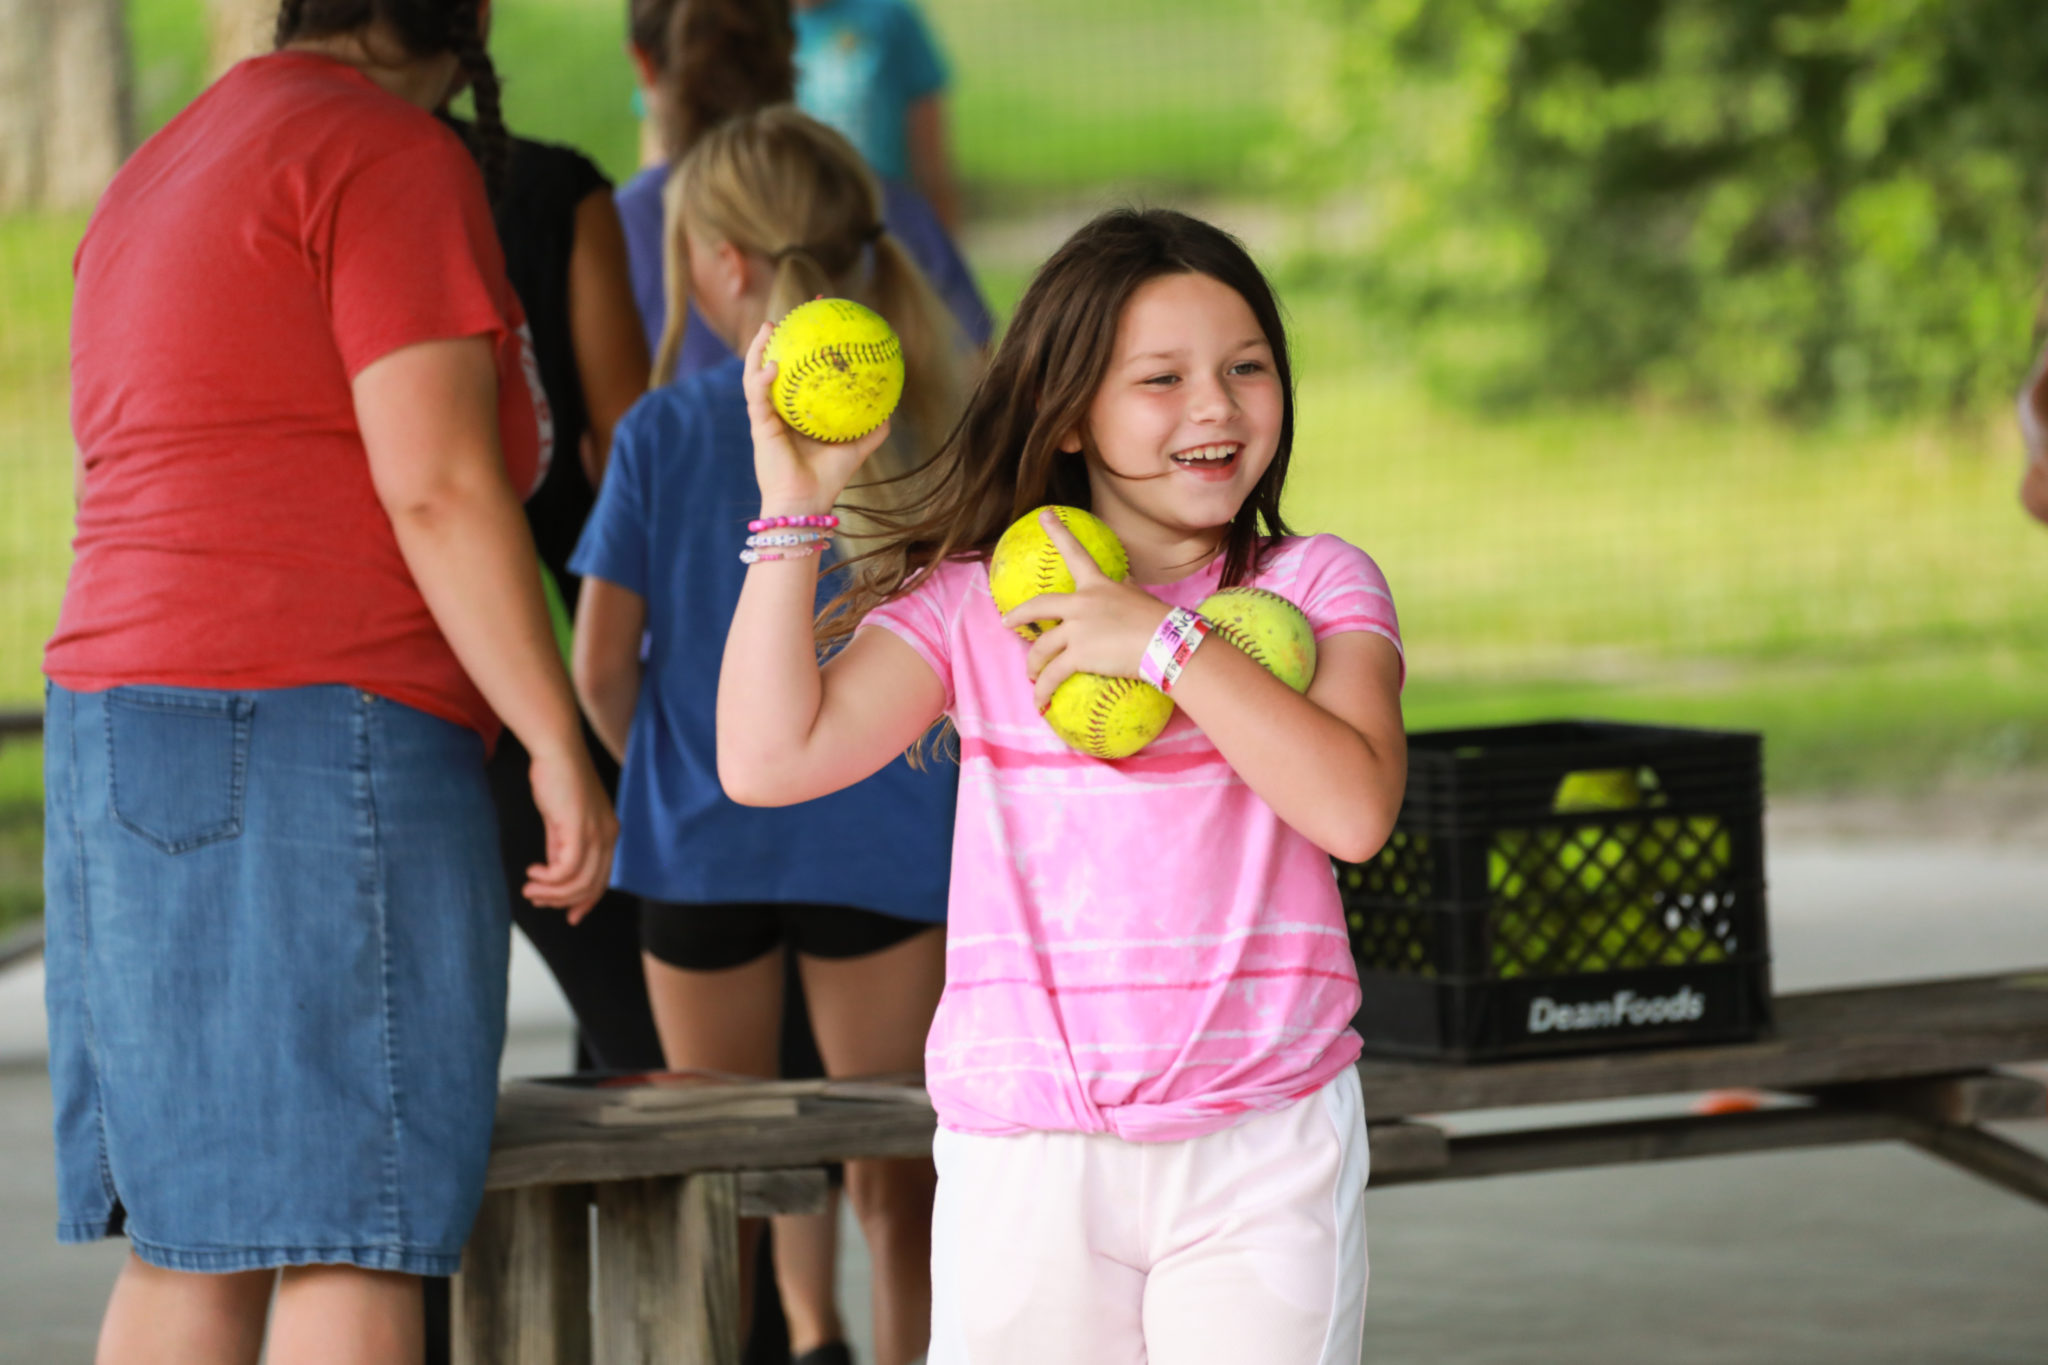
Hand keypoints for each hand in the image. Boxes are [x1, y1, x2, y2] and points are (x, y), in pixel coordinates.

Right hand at [524, 740, 618, 922]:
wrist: (556, 751)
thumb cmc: (557, 781)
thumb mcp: (562, 822)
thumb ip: (561, 847)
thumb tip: (555, 875)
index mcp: (609, 834)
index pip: (602, 880)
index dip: (585, 902)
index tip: (568, 916)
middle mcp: (609, 836)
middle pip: (590, 886)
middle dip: (562, 901)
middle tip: (536, 899)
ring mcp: (597, 833)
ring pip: (578, 882)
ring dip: (550, 892)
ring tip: (530, 888)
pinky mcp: (580, 829)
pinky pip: (566, 869)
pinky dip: (548, 878)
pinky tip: (533, 872)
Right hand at [742, 321, 891, 512]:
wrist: (805, 503)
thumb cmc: (828, 479)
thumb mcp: (856, 448)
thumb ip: (873, 429)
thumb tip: (892, 406)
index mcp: (797, 409)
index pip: (800, 367)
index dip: (809, 341)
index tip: (824, 316)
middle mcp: (778, 408)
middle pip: (775, 360)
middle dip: (784, 332)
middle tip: (800, 309)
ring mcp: (766, 415)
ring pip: (755, 373)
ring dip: (758, 347)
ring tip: (770, 326)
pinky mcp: (758, 426)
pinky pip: (757, 397)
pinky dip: (762, 379)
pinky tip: (772, 364)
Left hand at [1001, 509, 1171, 709]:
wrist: (1166, 643)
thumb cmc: (1160, 623)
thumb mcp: (1140, 598)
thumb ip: (1126, 591)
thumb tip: (1128, 585)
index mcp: (1098, 585)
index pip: (1076, 553)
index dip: (1058, 532)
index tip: (1044, 514)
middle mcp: (1082, 603)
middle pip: (1039, 606)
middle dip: (1019, 615)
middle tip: (1006, 622)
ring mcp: (1077, 628)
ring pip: (1042, 647)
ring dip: (1034, 664)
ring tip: (1032, 676)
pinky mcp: (1077, 654)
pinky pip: (1052, 675)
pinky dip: (1043, 690)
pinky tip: (1040, 703)